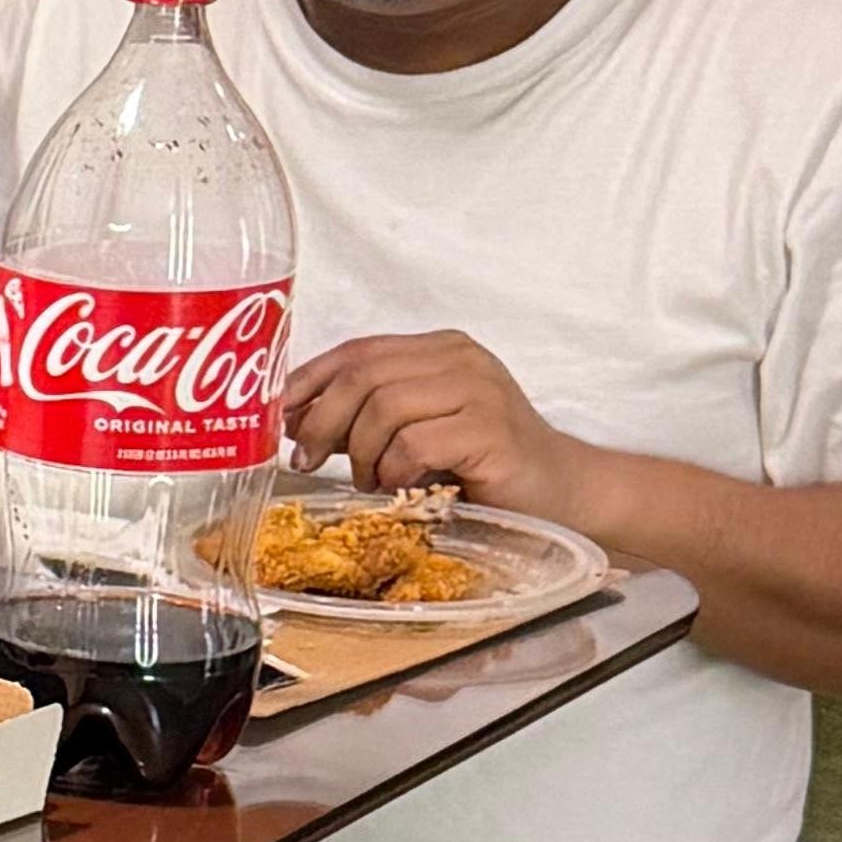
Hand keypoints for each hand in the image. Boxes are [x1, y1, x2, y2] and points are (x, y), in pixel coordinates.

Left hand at [282, 330, 599, 528]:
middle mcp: (460, 360)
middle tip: (307, 459)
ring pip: (383, 408)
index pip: (358, 351)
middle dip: (322, 421)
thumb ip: (366, 417)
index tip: (281, 418)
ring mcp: (480, 391)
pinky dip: (394, 470)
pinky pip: (414, 444)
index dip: (309, 381)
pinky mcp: (490, 432)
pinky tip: (403, 486)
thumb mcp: (416, 430)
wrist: (560, 492)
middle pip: (362, 376)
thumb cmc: (482, 465)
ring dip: (360, 453)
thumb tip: (296, 422)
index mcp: (439, 350)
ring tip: (369, 480)